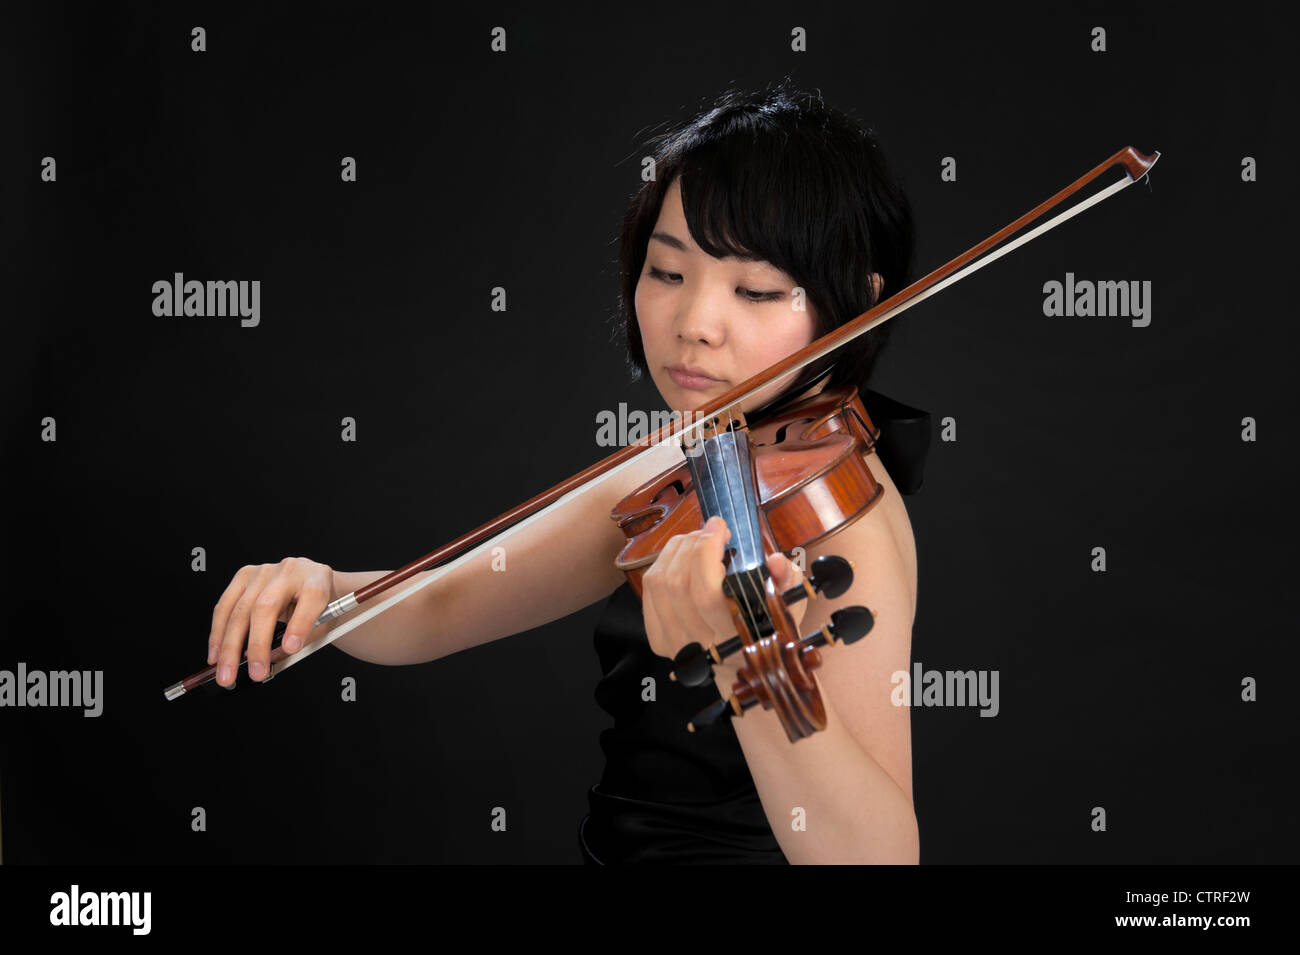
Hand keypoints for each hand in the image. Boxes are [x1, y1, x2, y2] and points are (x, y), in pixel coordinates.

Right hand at [207, 557, 336, 685]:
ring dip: (229, 646)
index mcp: (317, 579)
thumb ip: (301, 642)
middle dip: (257, 644)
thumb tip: (269, 660)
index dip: (300, 624)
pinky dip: (218, 634)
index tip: (290, 648)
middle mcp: (291, 570)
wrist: (310, 582)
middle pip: (266, 606)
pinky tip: (216, 654)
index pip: (311, 598)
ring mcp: (264, 571)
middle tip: (256, 672)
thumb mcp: (322, 624)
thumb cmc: (318, 606)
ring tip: (227, 672)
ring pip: (240, 610)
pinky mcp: (244, 576)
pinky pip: (225, 607)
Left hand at [641, 516, 807, 667]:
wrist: (744, 667)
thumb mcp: (787, 608)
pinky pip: (650, 589)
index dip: (706, 552)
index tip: (720, 527)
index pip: (707, 593)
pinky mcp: (658, 638)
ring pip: (660, 582)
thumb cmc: (766, 631)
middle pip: (678, 583)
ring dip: (676, 549)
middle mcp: (699, 646)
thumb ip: (786, 582)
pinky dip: (663, 562)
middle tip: (710, 530)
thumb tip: (775, 561)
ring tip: (697, 539)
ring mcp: (674, 643)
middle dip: (692, 544)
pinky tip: (681, 555)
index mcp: (733, 639)